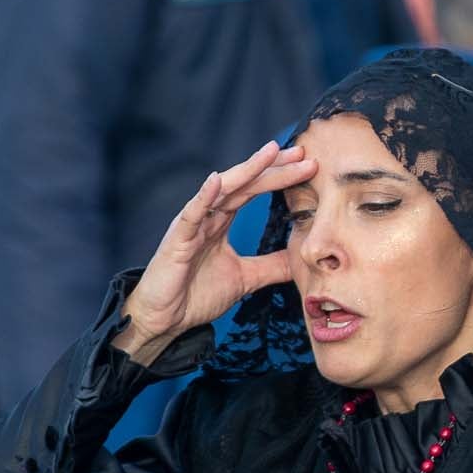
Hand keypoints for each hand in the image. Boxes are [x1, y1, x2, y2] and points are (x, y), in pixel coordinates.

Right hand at [112, 141, 314, 366]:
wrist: (165, 320)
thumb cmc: (197, 294)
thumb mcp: (246, 278)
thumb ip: (272, 266)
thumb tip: (301, 256)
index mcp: (222, 221)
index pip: (255, 190)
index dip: (279, 176)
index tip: (307, 164)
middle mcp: (208, 216)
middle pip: (244, 183)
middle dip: (273, 167)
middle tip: (301, 152)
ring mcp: (192, 225)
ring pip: (222, 190)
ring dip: (247, 170)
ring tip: (270, 152)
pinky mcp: (177, 240)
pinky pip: (191, 215)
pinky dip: (203, 197)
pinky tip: (216, 181)